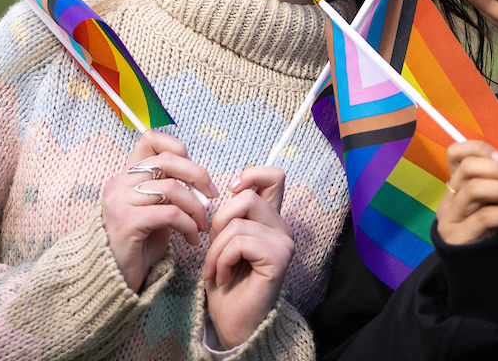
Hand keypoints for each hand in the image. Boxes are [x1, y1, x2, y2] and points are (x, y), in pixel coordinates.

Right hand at [102, 130, 216, 291]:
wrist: (114, 280)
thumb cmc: (140, 245)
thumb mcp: (156, 210)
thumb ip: (170, 189)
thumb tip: (202, 177)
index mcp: (125, 176)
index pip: (150, 139)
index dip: (177, 147)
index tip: (195, 174)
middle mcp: (118, 183)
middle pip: (168, 160)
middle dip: (198, 176)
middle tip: (212, 196)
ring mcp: (120, 201)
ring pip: (173, 188)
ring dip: (196, 208)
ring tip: (202, 226)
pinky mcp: (128, 222)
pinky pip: (171, 213)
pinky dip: (188, 224)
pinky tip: (192, 238)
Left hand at [203, 166, 293, 348]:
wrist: (232, 322)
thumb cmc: (226, 281)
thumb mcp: (223, 240)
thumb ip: (231, 215)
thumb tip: (229, 189)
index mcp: (269, 219)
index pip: (274, 176)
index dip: (251, 175)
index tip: (232, 193)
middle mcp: (281, 227)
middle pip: (247, 197)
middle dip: (219, 222)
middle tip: (214, 250)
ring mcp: (283, 242)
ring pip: (238, 223)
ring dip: (215, 250)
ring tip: (215, 269)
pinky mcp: (278, 258)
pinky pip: (240, 242)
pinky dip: (222, 260)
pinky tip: (224, 277)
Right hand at [436, 140, 497, 245]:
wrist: (475, 271)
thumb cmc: (486, 232)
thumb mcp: (490, 204)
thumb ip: (497, 186)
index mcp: (455, 184)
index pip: (455, 153)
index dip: (479, 149)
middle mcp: (448, 197)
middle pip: (467, 168)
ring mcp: (450, 216)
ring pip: (474, 189)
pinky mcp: (457, 236)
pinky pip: (484, 216)